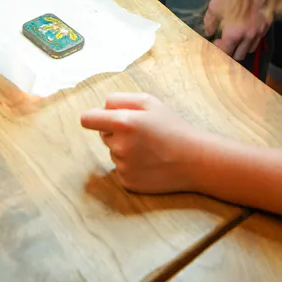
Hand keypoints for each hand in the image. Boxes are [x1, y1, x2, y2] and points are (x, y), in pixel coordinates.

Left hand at [81, 93, 200, 193]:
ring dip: (125, 149)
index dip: (91, 118)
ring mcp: (123, 166)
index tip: (93, 119)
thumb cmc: (171, 127)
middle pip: (103, 134)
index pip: (88, 119)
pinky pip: (120, 169)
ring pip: (113, 151)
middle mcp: (119, 145)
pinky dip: (131, 165)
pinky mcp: (127, 182)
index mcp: (123, 122)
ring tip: (149, 148)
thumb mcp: (149, 101)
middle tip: (141, 132)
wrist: (193, 160)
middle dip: (116, 131)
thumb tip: (100, 108)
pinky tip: (149, 163)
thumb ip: (120, 99)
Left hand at [203, 0, 270, 59]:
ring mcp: (260, 32)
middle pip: (238, 55)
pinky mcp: (268, 25)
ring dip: (241, 46)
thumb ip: (209, 23)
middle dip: (230, 51)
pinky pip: (259, 39)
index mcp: (233, 34)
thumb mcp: (214, 6)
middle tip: (224, 41)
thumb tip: (209, 32)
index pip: (225, 53)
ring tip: (235, 36)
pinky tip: (246, 29)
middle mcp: (248, 37)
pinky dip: (251, 39)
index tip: (215, 43)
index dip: (218, 51)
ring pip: (250, 49)